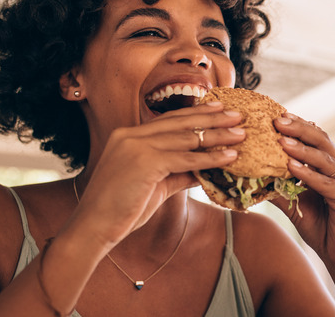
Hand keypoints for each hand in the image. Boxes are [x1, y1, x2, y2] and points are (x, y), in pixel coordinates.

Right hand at [69, 102, 244, 246]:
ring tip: (241, 134)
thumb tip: (204, 169)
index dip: (195, 113)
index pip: (168, 120)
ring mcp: (136, 146)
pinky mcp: (145, 162)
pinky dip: (210, 158)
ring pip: (186, 137)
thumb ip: (178, 172)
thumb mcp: (155, 185)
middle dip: (212, 118)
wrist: (94, 227)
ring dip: (217, 136)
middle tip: (237, 115)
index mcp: (128, 136)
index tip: (218, 108)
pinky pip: (186, 158)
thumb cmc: (122, 209)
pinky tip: (229, 156)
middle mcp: (131, 135)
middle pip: (180, 122)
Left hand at [270, 113, 334, 266]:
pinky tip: (292, 167)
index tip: (276, 115)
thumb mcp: (294, 203)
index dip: (298, 125)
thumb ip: (279, 187)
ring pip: (324, 159)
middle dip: (299, 128)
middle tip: (277, 119)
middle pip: (321, 140)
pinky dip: (308, 174)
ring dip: (302, 148)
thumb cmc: (320, 225)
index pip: (315, 137)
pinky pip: (326, 183)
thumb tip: (252, 176)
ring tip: (282, 140)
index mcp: (330, 166)